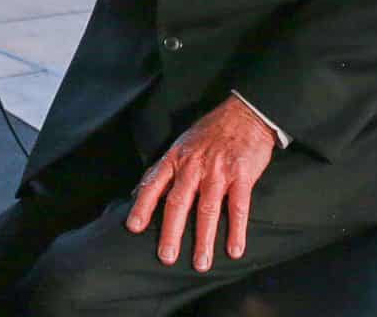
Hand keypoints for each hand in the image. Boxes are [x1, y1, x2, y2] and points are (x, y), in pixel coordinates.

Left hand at [126, 95, 275, 271]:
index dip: (142, 206)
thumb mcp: (180, 145)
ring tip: (201, 263)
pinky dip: (236, 230)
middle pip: (178, 201)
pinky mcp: (242, 175)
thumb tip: (137, 191)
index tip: (133, 227)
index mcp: (176, 158)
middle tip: (166, 257)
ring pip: (207, 209)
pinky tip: (234, 250)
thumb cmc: (209, 131)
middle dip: (171, 231)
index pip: (154, 183)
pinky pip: (238, 207)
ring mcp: (218, 170)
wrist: (244, 113)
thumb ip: (161, 169)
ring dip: (204, 239)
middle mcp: (193, 165)